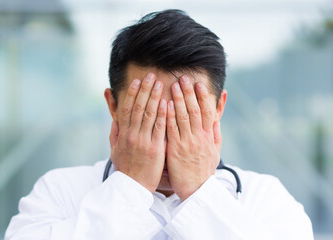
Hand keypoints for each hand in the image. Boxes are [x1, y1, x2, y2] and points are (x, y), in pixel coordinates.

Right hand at [109, 73, 166, 192]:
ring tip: (160, 83)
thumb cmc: (125, 168)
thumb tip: (115, 119)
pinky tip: (167, 103)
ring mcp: (143, 141)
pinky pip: (159, 128)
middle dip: (146, 90)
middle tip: (152, 76)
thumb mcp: (115, 150)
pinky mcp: (155, 149)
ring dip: (155, 97)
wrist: (132, 187)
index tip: (138, 81)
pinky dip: (162, 114)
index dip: (133, 93)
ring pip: (149, 114)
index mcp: (123, 134)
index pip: (127, 108)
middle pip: (138, 107)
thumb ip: (115, 133)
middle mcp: (132, 134)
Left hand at [166, 76, 221, 200]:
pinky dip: (169, 116)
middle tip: (183, 78)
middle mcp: (200, 137)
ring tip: (173, 85)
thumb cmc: (204, 170)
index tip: (199, 83)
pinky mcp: (176, 150)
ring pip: (183, 117)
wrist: (197, 190)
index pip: (207, 111)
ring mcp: (188, 143)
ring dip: (178, 100)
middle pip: (195, 110)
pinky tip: (165, 105)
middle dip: (189, 93)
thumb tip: (216, 116)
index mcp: (209, 136)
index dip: (203, 96)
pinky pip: (172, 130)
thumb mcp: (216, 151)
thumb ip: (215, 132)